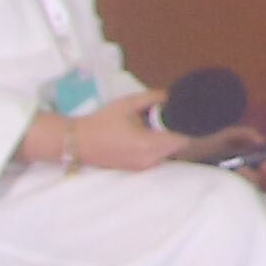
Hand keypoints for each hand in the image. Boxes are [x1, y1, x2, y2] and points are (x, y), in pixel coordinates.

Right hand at [36, 94, 184, 173]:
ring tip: (159, 125)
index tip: (188, 116)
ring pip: (167, 153)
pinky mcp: (136, 169)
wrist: (77, 142)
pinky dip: (157, 148)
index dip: (187, 128)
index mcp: (149, 144)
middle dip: (177, 132)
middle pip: (177, 148)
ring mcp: (143, 167)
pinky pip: (156, 158)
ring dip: (167, 141)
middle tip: (173, 117)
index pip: (182, 140)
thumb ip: (153, 97)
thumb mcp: (128, 103)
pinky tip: (148, 134)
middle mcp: (150, 160)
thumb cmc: (102, 121)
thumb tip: (171, 96)